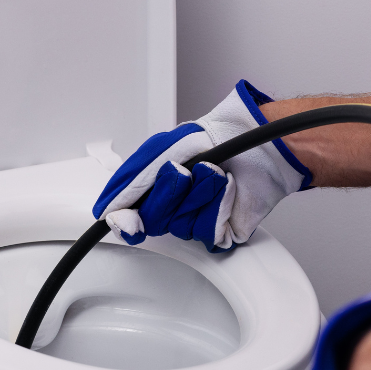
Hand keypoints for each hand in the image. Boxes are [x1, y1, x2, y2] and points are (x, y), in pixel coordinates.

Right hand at [93, 80, 311, 251]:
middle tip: (182, 172)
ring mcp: (197, 219)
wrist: (260, 143)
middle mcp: (174, 207)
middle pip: (152, 221)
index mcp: (154, 188)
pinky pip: (207, 230)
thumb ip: (131, 181)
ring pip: (180, 226)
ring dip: (198, 194)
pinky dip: (217, 204)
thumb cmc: (216, 138)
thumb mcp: (162, 149)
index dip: (125, 222)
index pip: (128, 215)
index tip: (129, 222)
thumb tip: (110, 212)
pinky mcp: (220, 231)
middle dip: (168, 194)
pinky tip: (227, 189)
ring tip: (213, 174)